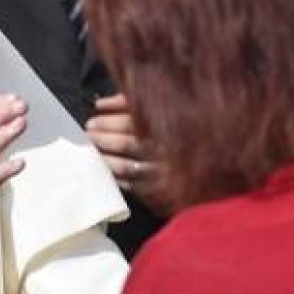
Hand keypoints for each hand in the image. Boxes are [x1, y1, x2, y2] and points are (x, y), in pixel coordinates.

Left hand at [86, 94, 171, 213]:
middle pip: (127, 144)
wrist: (206, 159)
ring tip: (92, 153)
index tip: (91, 122)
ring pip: (127, 167)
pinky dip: (116, 178)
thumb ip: (128, 101)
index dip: (108, 122)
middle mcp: (168, 149)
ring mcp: (166, 172)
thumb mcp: (156, 107)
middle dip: (102, 140)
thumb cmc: (175, 127)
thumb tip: (100, 104)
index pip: (131, 122)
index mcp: (168, 125)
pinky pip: (133, 186)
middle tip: (87, 137)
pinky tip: (107, 170)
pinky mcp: (163, 191)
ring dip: (105, 160)